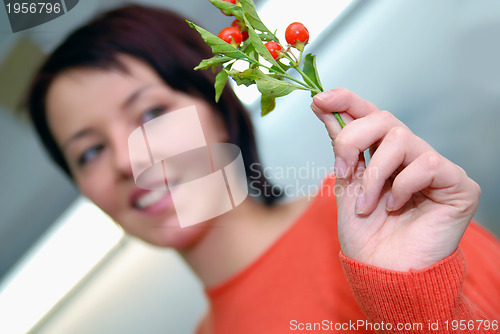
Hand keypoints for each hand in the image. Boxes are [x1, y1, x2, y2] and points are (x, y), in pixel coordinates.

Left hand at [311, 89, 480, 270]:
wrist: (384, 272)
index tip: (319, 99)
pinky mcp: (457, 183)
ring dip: (374, 175)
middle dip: (353, 139)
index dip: (346, 100)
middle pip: (383, 118)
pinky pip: (427, 164)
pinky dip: (402, 187)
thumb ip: (340, 145)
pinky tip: (397, 208)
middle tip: (343, 170)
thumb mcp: (345, 184)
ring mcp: (434, 167)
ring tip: (367, 205)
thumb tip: (321, 104)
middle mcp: (409, 154)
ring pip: (401, 139)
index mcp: (382, 153)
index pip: (369, 113)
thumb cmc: (366, 233)